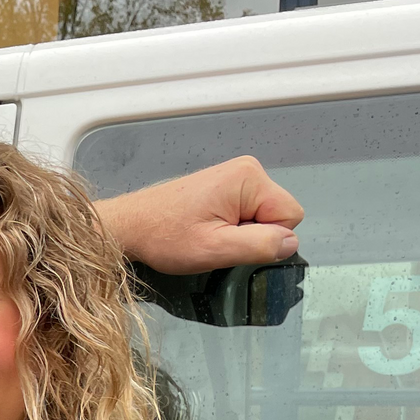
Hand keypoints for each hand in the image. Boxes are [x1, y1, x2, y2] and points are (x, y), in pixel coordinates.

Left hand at [97, 156, 303, 273]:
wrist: (129, 226)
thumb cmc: (164, 237)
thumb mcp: (214, 249)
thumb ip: (259, 245)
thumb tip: (290, 244)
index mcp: (249, 178)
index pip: (290, 216)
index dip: (266, 239)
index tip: (230, 241)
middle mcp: (247, 170)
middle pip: (277, 215)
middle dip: (252, 235)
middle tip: (215, 239)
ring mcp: (235, 177)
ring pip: (262, 217)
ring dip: (239, 233)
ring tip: (206, 234)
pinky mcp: (225, 187)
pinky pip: (246, 214)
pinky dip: (230, 227)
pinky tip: (204, 228)